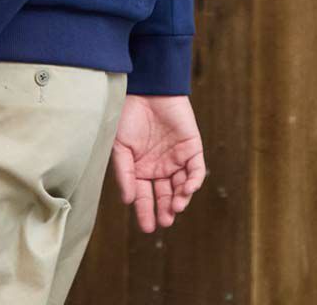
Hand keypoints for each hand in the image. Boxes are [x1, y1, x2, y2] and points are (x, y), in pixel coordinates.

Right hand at [110, 94, 206, 231]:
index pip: (144, 195)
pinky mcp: (192, 148)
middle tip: (164, 221)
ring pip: (182, 186)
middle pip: (165, 195)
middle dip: (165, 210)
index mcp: (141, 168)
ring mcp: (177, 158)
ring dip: (180, 199)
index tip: (147, 227)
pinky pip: (196, 170)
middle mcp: (159, 167)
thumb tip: (127, 201)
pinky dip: (193, 182)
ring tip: (174, 207)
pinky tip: (186, 190)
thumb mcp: (120, 146)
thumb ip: (125, 173)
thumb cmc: (128, 115)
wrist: (147, 89)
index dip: (145, 211)